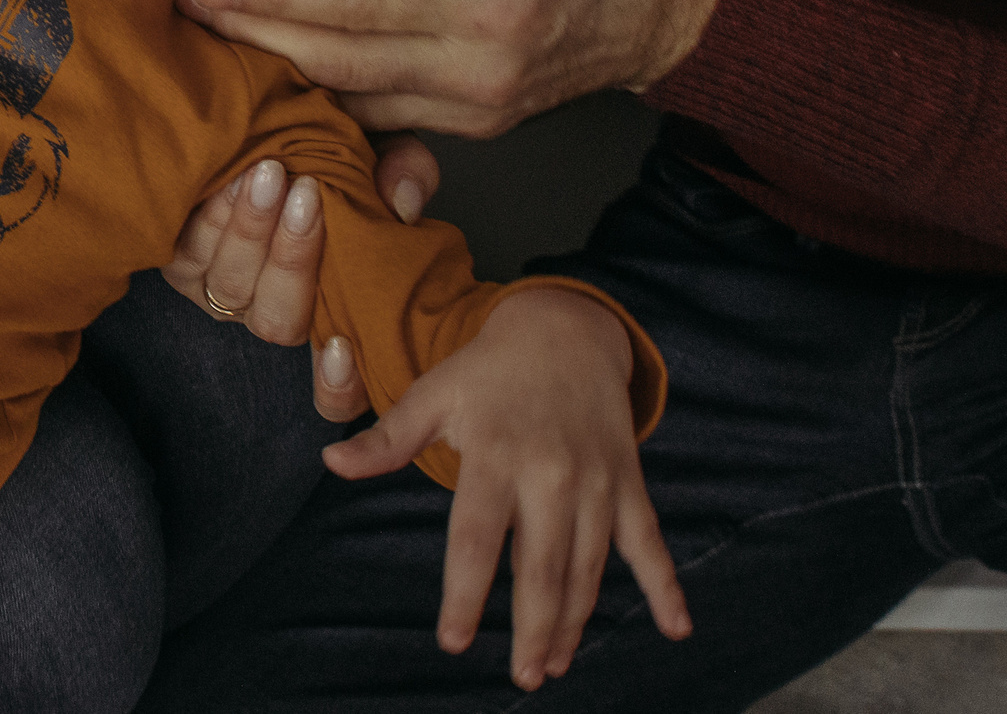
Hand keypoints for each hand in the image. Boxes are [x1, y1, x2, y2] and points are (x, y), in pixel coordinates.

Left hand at [160, 134, 439, 419]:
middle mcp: (276, 314)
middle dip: (293, 259)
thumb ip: (409, 172)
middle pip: (276, 323)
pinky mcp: (182, 267)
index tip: (339, 344)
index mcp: (332, 312)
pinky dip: (213, 215)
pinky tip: (235, 175)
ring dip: (251, 230)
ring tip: (270, 173)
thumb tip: (401, 202)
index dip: (337, 385)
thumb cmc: (333, 151)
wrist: (269, 125)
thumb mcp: (385, 151)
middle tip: (309, 191)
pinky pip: (189, 256)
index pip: (338, 391)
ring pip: (230, 289)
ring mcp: (226, 295)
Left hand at [181, 0, 731, 136]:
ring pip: (352, 100)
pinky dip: (326, 95)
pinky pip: (382, 117)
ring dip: (280, 73)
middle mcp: (477, 67)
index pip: (355, 2)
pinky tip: (280, 67)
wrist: (668, 9)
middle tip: (182, 12)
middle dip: (253, 39)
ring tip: (214, 40)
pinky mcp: (475, 125)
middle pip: (337, 62)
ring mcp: (476, 107)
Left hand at [323, 287, 689, 688]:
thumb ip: (387, 439)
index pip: (477, 537)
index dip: (464, 593)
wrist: (566, 329)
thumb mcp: (434, 395)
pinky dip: (665, 585)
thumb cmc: (488, 372)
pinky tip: (677, 628)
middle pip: (541, 564)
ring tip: (553, 664)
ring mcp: (594, 479)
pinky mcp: (627, 482)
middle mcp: (549, 471)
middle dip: (532, 626)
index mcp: (495, 453)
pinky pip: (649, 541)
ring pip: (588, 565)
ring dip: (574, 621)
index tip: (452, 640)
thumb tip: (329, 461)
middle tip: (522, 676)